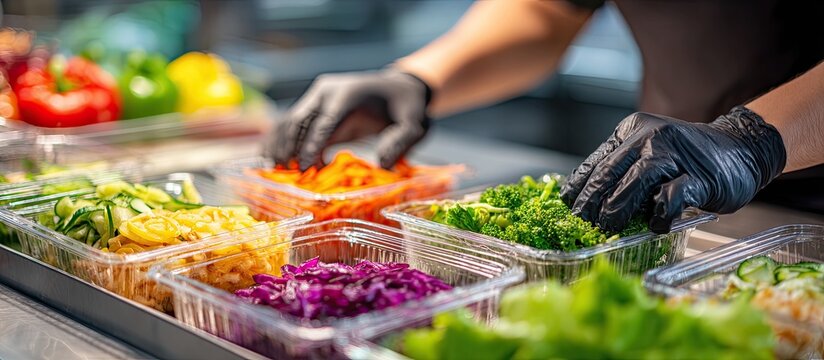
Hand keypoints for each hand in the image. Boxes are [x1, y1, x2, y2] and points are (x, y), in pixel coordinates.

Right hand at [266, 69, 430, 169]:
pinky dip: (281, 142)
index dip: (312, 144)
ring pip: (289, 121)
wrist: (399, 88)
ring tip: (275, 171)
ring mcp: (317, 99)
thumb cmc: (407, 107)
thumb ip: (402, 141)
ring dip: (280, 145)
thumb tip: (382, 164)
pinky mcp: (315, 111)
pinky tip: (274, 161)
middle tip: (285, 174)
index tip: (305, 168)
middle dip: (289, 147)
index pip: (325, 120)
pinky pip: (291, 125)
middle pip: (299, 119)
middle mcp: (326, 92)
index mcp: (348, 93)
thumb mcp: (415, 124)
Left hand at [560, 107, 785, 232]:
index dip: (578, 187)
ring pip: (636, 180)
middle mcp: (650, 136)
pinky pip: (672, 195)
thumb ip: (621, 170)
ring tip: (609, 227)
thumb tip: (584, 200)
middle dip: (592, 201)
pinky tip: (654, 225)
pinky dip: (659, 213)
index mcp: (631, 130)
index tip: (566, 207)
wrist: (742, 148)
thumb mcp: (647, 154)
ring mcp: (675, 154)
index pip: (596, 161)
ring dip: (618, 207)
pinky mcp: (700, 175)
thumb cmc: (688, 159)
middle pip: (610, 171)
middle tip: (583, 223)